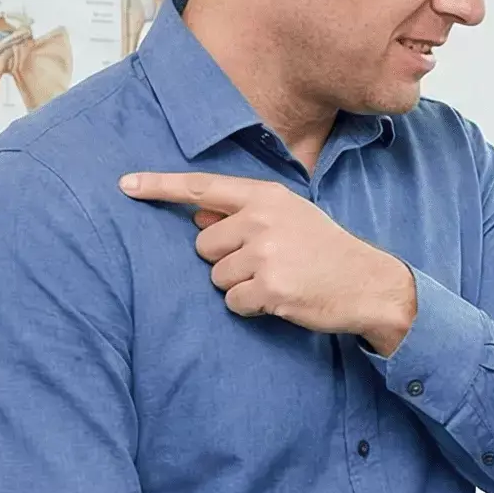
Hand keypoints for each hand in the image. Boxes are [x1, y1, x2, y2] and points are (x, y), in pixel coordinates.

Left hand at [120, 172, 418, 351]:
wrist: (368, 283)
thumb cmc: (324, 250)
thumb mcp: (289, 218)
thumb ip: (243, 213)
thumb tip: (197, 214)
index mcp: (265, 196)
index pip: (201, 187)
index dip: (159, 186)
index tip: (125, 185)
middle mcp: (262, 219)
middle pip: (204, 245)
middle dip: (225, 260)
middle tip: (267, 263)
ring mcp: (265, 253)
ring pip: (216, 277)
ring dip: (239, 286)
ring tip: (278, 280)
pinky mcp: (270, 287)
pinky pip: (233, 302)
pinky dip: (251, 307)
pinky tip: (280, 299)